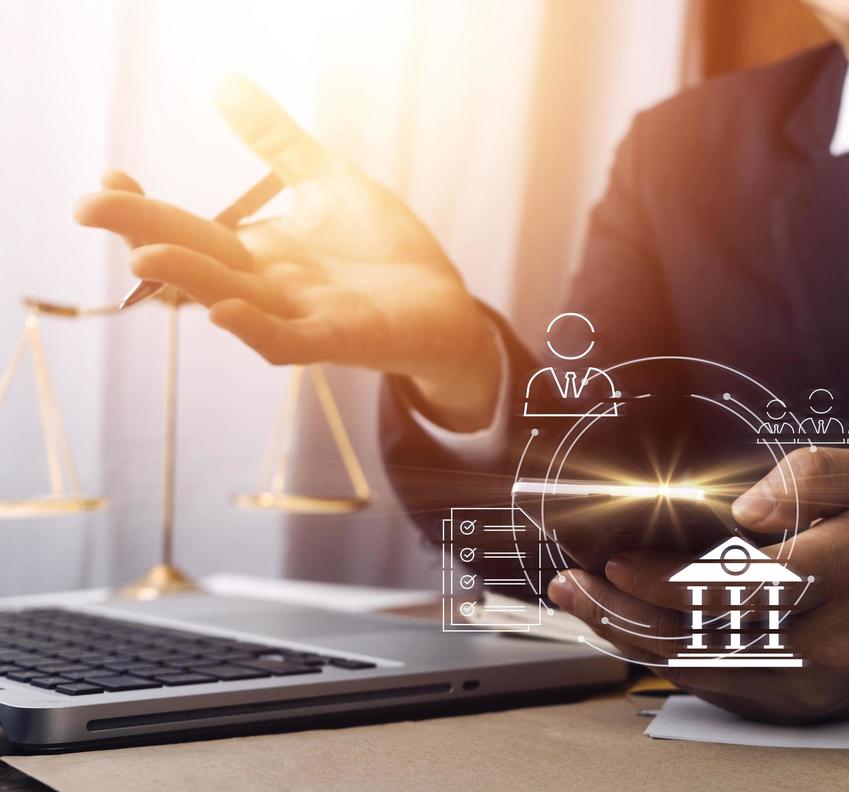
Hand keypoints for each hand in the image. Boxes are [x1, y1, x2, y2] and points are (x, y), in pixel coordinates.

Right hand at [73, 74, 498, 430]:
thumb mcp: (325, 181)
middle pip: (195, 261)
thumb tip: (222, 80)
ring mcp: (299, 316)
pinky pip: (288, 342)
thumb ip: (274, 140)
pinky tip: (224, 312)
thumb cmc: (383, 251)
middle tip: (89, 208)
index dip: (146, 209)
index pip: (187, 230)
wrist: (446, 305)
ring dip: (190, 281)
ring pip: (231, 301)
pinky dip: (256, 330)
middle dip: (144, 236)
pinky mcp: (338, 340)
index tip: (111, 178)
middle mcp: (266, 286)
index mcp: (257, 251)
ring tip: (145, 259)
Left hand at [546, 448, 848, 722]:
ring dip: (631, 638)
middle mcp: (830, 642)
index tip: (619, 561)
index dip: (673, 581)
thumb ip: (810, 474)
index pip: (747, 586)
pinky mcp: (793, 711)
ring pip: (701, 671)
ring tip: (582, 603)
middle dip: (629, 611)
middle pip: (709, 638)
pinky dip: (661, 658)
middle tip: (574, 585)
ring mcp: (809, 687)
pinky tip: (625, 627)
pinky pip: (713, 688)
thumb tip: (741, 511)